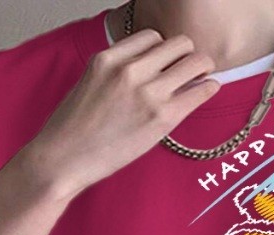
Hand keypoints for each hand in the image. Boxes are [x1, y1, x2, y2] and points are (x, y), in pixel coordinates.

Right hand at [22, 27, 220, 200]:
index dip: (165, 50)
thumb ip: (116, 73)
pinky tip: (210, 89)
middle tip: (192, 68)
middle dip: (187, 54)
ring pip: (194, 62)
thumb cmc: (71, 130)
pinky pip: (199, 91)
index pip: (152, 37)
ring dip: (203, 67)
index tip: (169, 62)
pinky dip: (209, 87)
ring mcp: (147, 92)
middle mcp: (130, 69)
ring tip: (205, 76)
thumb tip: (144, 74)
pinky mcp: (162, 117)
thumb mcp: (89, 84)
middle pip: (178, 44)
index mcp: (109, 57)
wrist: (63, 159)